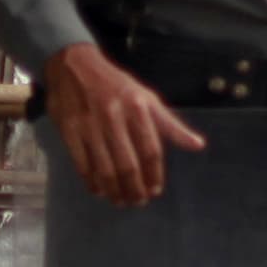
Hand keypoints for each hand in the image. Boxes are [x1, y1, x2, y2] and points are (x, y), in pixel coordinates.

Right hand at [43, 42, 207, 207]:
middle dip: (135, 189)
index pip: (151, 150)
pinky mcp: (69, 130)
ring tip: (120, 200)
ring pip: (105, 168)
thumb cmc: (115, 85)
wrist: (73, 65)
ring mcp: (89, 124)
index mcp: (138, 107)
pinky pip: (82, 164)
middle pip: (128, 164)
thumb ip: (170, 125)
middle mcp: (114, 116)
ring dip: (114, 190)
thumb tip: (198, 145)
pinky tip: (99, 190)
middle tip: (138, 202)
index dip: (154, 175)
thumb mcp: (146, 98)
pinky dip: (91, 182)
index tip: (155, 191)